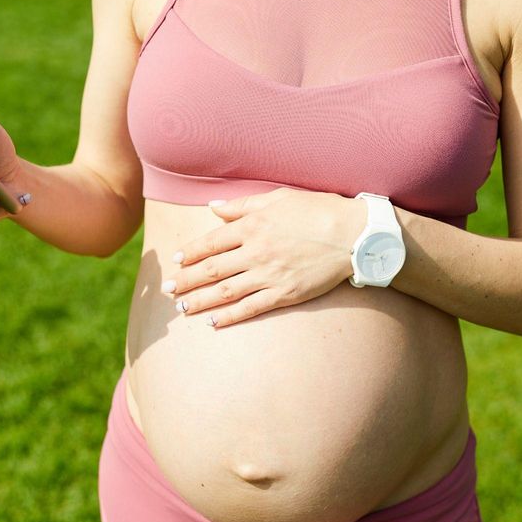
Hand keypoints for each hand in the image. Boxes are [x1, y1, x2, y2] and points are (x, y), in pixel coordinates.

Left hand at [161, 188, 366, 327]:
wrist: (354, 235)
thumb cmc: (318, 210)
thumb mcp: (278, 198)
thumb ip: (242, 204)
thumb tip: (213, 207)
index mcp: (253, 225)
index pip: (212, 242)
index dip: (191, 252)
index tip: (176, 260)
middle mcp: (256, 251)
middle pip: (212, 269)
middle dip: (186, 280)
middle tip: (167, 290)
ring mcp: (269, 275)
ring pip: (225, 291)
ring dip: (200, 301)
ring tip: (182, 308)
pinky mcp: (284, 294)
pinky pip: (250, 308)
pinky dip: (229, 316)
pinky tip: (212, 322)